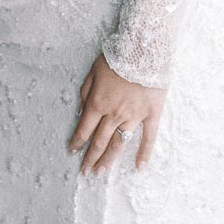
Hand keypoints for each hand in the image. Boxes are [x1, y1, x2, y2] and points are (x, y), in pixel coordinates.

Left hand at [69, 53, 165, 174]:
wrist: (144, 50)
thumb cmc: (117, 57)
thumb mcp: (93, 70)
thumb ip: (85, 92)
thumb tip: (79, 113)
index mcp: (98, 102)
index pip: (84, 128)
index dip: (77, 142)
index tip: (72, 152)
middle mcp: (114, 114)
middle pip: (99, 141)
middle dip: (90, 158)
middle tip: (86, 172)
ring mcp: (133, 116)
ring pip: (119, 143)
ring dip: (109, 160)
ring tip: (101, 173)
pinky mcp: (151, 115)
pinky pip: (148, 138)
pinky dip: (144, 153)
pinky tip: (139, 167)